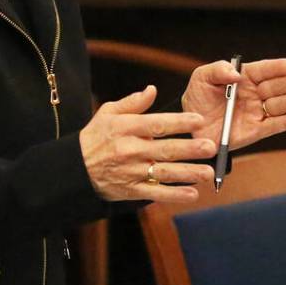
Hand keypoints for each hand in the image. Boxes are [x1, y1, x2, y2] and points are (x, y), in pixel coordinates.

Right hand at [79, 85, 215, 203]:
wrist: (75, 168)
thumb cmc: (95, 137)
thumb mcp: (108, 113)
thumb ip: (133, 103)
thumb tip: (152, 90)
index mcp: (126, 128)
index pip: (157, 124)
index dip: (179, 122)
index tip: (199, 119)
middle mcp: (131, 150)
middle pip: (165, 149)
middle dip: (190, 149)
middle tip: (210, 147)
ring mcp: (132, 172)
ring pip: (165, 173)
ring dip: (188, 173)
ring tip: (208, 172)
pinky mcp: (131, 190)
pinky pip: (156, 193)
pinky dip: (174, 195)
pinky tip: (192, 193)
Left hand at [182, 58, 285, 150]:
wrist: (191, 127)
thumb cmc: (198, 98)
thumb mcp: (202, 78)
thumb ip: (217, 70)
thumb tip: (236, 74)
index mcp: (244, 77)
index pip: (263, 70)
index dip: (276, 67)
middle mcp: (254, 93)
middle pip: (276, 86)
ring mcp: (256, 112)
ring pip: (279, 105)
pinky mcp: (255, 131)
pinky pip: (273, 126)